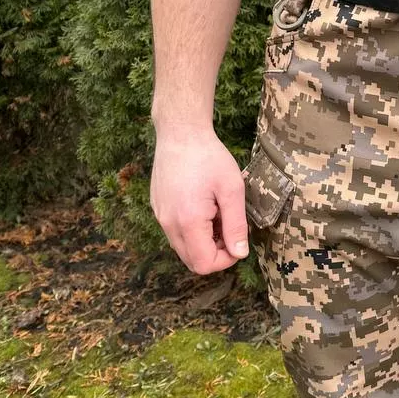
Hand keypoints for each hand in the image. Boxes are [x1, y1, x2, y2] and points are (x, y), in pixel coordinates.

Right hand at [150, 126, 248, 273]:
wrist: (180, 133)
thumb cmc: (209, 156)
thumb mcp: (232, 189)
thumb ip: (236, 225)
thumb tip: (240, 253)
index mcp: (188, 221)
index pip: (204, 264)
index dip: (226, 260)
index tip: (238, 240)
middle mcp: (169, 224)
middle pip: (192, 260)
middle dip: (215, 252)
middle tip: (230, 226)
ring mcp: (160, 216)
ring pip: (183, 247)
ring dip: (204, 241)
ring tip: (218, 213)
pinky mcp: (158, 208)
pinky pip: (175, 232)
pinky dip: (192, 229)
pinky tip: (204, 206)